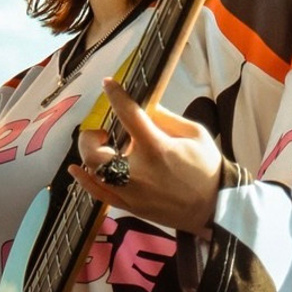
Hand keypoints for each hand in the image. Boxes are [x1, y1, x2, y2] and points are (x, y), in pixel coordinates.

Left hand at [71, 78, 222, 233]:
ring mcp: (132, 192)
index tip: (108, 84)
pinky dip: (85, 180)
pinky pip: (99, 194)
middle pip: (95, 151)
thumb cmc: (207, 169)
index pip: (127, 114)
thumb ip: (165, 118)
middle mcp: (138, 171)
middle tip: (104, 134)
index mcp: (156, 147)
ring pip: (94, 173)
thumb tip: (144, 107)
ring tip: (102, 150)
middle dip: (92, 137)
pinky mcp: (131, 206)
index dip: (115, 95)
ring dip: (90, 156)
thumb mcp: (195, 134)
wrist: (214, 208)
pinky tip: (77, 169)